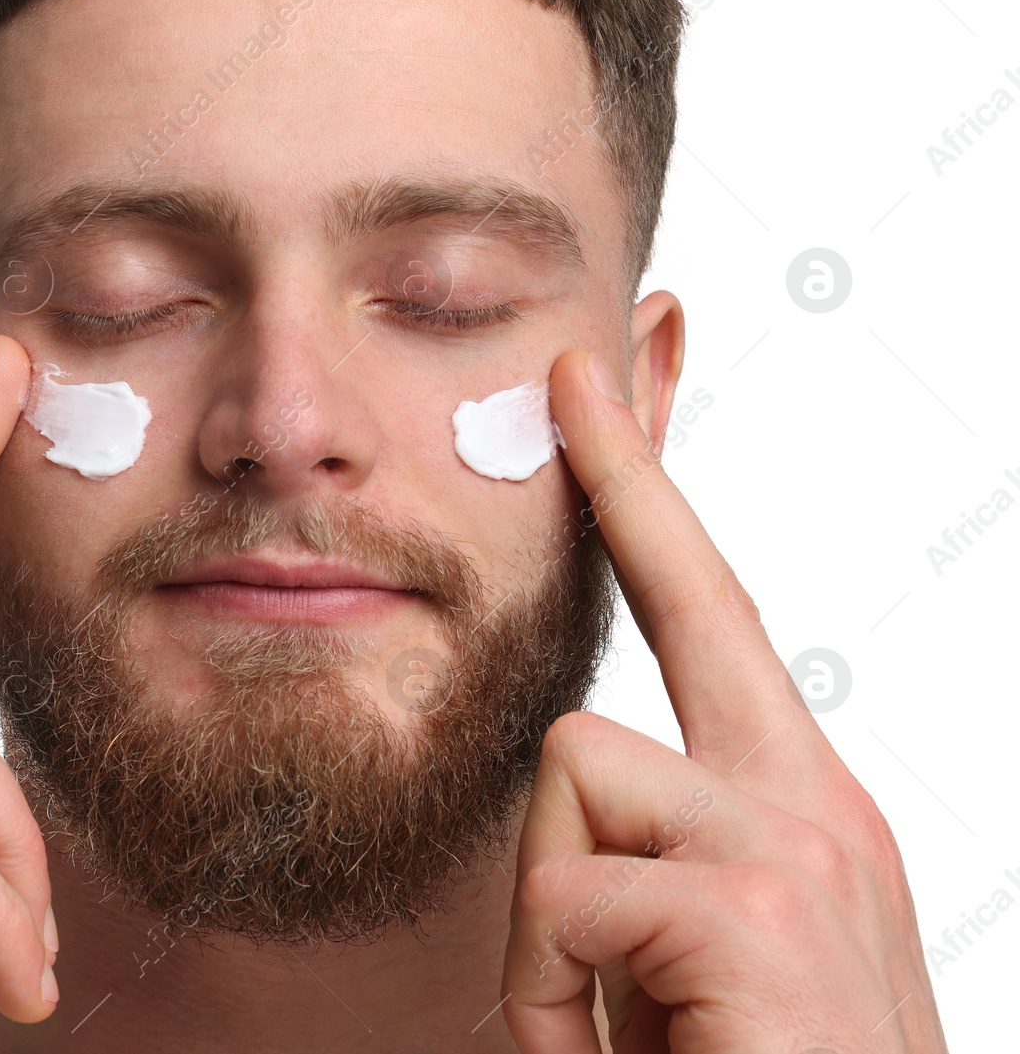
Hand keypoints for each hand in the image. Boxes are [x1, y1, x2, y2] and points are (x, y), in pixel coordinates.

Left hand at [502, 350, 946, 1052]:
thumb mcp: (692, 960)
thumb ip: (642, 863)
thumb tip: (570, 786)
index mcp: (801, 810)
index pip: (718, 617)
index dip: (655, 497)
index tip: (602, 391)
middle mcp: (817, 803)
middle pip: (694, 591)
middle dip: (630, 476)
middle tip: (577, 376)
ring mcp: (797, 846)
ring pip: (575, 762)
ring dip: (548, 907)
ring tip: (606, 1018)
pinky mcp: (756, 909)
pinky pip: (568, 892)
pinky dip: (552, 992)